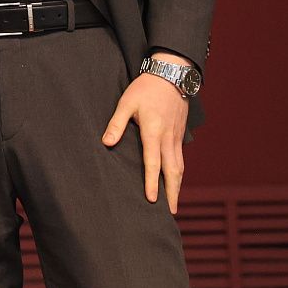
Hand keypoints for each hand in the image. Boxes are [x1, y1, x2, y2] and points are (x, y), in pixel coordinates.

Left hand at [101, 56, 190, 213]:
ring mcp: (176, 137)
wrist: (171, 75)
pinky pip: (181, 158)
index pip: (152, 162)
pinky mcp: (180, 134)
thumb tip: (106, 142)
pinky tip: (175, 181)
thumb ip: (116, 123)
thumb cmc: (145, 88)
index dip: (151, 181)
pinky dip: (179, 173)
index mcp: (153, 131)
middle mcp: (168, 138)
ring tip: (174, 203)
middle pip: (172, 171)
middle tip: (171, 212)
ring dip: (177, 186)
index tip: (151, 199)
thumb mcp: (126, 102)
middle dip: (172, 193)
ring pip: (179, 166)